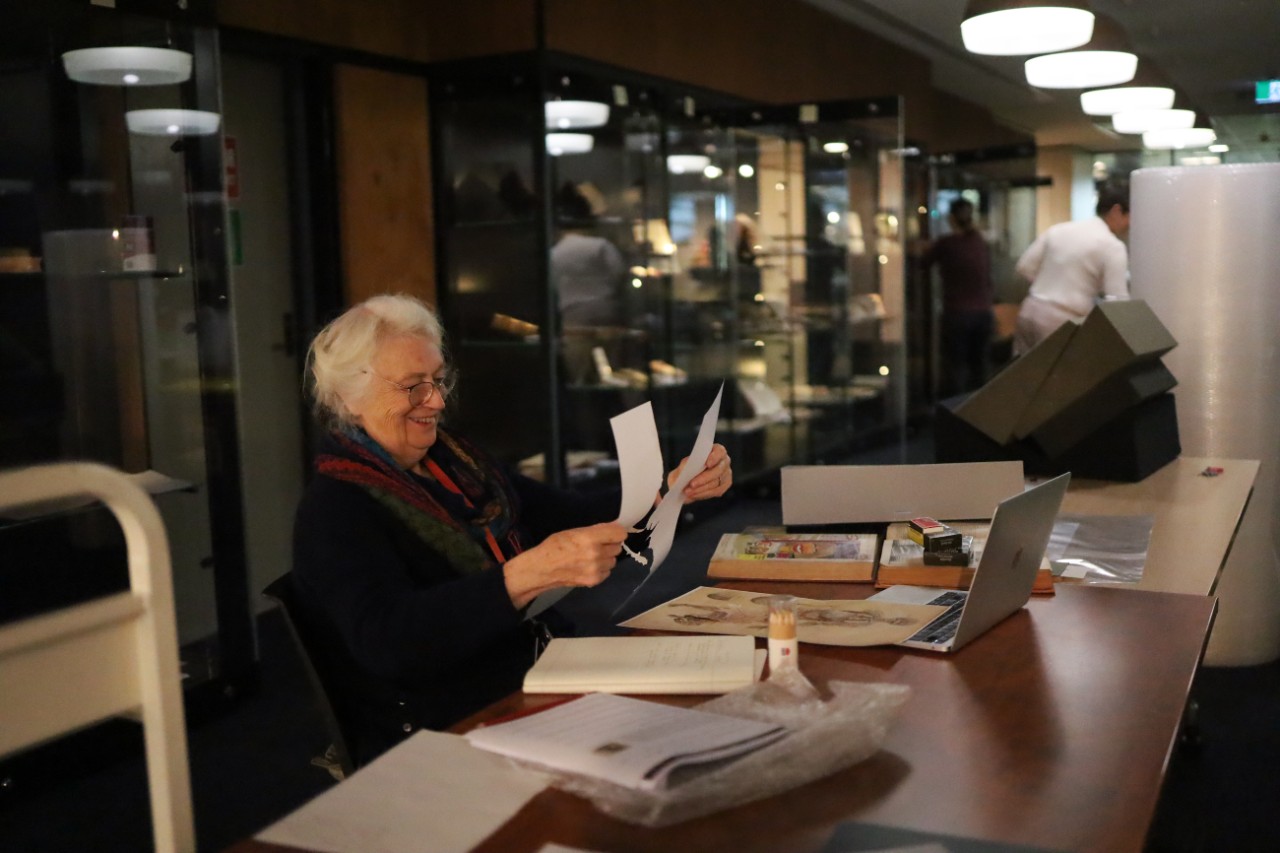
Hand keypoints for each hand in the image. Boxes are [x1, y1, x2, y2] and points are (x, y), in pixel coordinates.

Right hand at [503, 522, 627, 608]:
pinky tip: (589, 566)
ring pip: (613, 560)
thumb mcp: (574, 531)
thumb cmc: (555, 546)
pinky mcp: (594, 581)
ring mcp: (596, 569)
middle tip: (597, 544)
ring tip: (591, 557)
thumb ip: (595, 530)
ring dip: (606, 557)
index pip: (620, 534)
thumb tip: (615, 525)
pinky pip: (607, 572)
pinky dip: (601, 569)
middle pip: (617, 547)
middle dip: (609, 544)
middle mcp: (596, 554)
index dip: (616, 532)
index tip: (611, 533)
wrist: (543, 569)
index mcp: (590, 538)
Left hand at [666, 443, 731, 502]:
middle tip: (692, 484)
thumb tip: (688, 468)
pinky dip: (703, 494)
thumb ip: (685, 465)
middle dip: (704, 478)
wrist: (685, 483)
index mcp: (715, 451)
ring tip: (688, 492)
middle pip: (718, 470)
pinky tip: (694, 495)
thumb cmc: (686, 470)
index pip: (720, 451)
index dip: (715, 457)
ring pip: (716, 482)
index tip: (707, 464)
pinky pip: (716, 491)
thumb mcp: (682, 466)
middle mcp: (724, 461)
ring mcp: (726, 474)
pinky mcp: (723, 486)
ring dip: (701, 488)